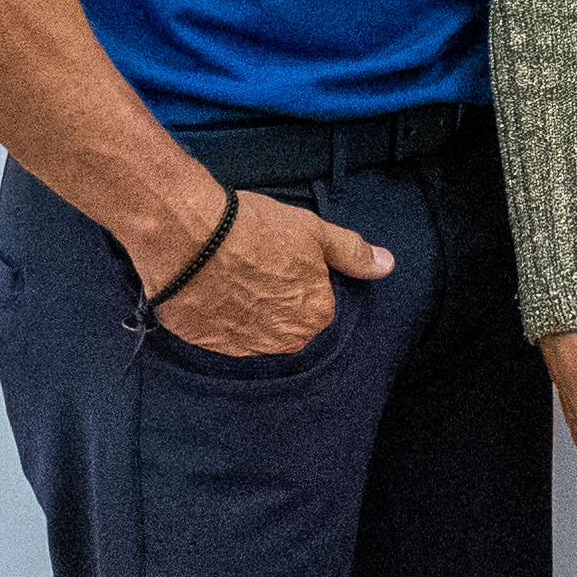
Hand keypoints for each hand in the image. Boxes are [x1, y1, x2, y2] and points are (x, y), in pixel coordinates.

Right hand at [135, 187, 393, 357]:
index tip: (281, 257)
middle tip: (254, 263)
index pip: (318, 304)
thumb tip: (387, 266)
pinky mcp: (205, 343)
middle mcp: (281, 341)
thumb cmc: (256, 229)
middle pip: (286, 321)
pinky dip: (216, 314)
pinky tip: (209, 287)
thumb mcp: (315, 232)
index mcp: (314, 316)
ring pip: (252, 329)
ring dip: (245, 309)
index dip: (299, 277)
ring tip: (228, 273)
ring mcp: (241, 346)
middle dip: (274, 298)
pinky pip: (219, 332)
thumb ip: (353, 253)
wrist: (189, 236)